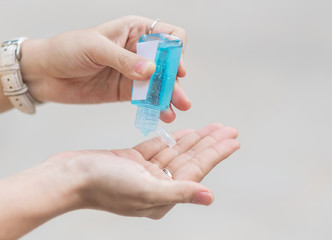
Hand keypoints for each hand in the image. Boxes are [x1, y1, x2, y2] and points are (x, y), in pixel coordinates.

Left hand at [20, 16, 188, 122]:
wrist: (46, 73)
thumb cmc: (66, 49)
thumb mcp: (95, 47)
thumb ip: (123, 59)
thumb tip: (150, 70)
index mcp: (135, 30)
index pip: (168, 36)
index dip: (175, 51)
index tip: (175, 67)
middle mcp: (139, 51)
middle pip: (168, 63)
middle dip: (175, 80)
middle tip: (179, 97)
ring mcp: (134, 73)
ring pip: (161, 83)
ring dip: (170, 96)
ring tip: (173, 109)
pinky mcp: (127, 92)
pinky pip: (148, 98)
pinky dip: (156, 106)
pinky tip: (161, 114)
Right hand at [47, 124, 239, 218]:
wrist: (68, 176)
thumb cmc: (103, 185)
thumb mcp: (145, 189)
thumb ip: (179, 192)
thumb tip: (209, 197)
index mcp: (163, 196)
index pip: (197, 170)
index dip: (216, 153)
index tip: (233, 139)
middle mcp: (157, 186)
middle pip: (190, 160)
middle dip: (210, 143)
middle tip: (228, 129)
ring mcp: (145, 173)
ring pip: (176, 152)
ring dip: (195, 139)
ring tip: (213, 128)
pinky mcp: (133, 161)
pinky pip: (159, 148)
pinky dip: (172, 139)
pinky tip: (186, 132)